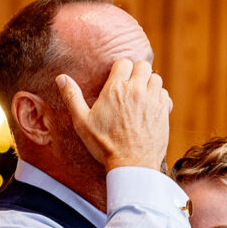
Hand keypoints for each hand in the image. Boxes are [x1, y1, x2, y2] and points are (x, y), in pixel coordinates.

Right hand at [56, 58, 171, 171]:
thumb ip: (72, 97)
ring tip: (141, 97)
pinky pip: (165, 95)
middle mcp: (136, 90)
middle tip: (130, 86)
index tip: (117, 80)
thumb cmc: (105, 145)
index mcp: (116, 89)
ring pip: (156, 79)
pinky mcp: (164, 112)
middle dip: (136, 73)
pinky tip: (150, 108)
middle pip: (143, 66)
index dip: (120, 70)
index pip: (124, 63)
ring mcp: (152, 100)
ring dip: (149, 84)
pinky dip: (159, 98)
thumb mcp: (82, 122)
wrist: (132, 165)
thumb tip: (61, 78)